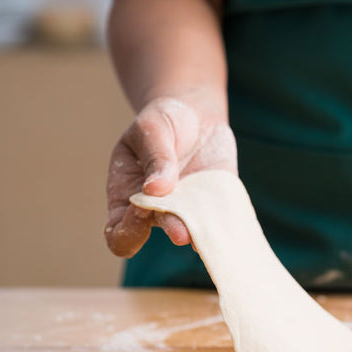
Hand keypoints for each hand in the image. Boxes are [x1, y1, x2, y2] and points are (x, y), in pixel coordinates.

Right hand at [104, 93, 236, 257]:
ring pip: (192, 231)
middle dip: (171, 231)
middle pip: (161, 234)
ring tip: (206, 236)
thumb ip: (155, 156)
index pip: (118, 230)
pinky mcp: (216, 203)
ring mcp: (188, 210)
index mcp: (128, 196)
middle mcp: (157, 210)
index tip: (140, 210)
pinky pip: (222, 219)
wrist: (193, 114)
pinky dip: (227, 225)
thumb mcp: (152, 129)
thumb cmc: (162, 122)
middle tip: (181, 233)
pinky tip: (233, 228)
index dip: (127, 230)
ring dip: (200, 235)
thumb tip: (156, 189)